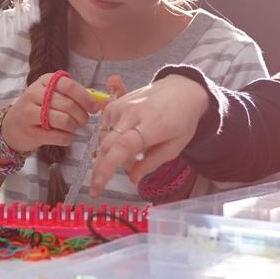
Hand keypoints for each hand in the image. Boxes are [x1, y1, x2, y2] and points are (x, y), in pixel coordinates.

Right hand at [0, 72, 101, 153]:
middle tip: (83, 121)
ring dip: (74, 127)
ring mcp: (29, 113)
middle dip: (82, 116)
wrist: (10, 127)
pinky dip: (68, 138)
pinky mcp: (30, 132)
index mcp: (45, 81)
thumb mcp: (51, 95)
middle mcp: (35, 93)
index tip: (94, 108)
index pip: (69, 86)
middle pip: (69, 105)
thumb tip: (100, 101)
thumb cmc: (38, 109)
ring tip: (72, 128)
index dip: (86, 98)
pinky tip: (66, 137)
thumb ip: (73, 95)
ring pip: (64, 120)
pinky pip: (58, 136)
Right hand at [89, 74, 209, 197]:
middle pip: (107, 145)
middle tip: (97, 189)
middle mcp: (134, 112)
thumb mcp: (175, 147)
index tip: (98, 188)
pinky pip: (104, 129)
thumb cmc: (182, 119)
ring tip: (133, 153)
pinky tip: (125, 139)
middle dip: (99, 170)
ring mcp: (122, 106)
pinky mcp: (115, 103)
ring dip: (110, 154)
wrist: (182, 89)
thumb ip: (152, 163)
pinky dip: (110, 141)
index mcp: (153, 124)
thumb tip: (133, 178)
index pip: (123, 147)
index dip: (107, 169)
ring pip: (104, 140)